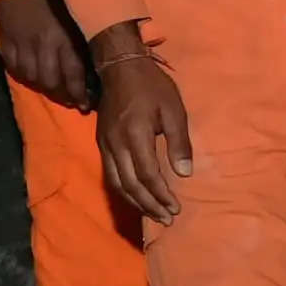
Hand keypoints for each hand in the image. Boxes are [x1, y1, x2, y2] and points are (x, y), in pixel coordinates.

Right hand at [0, 0, 91, 106]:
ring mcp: (22, 41)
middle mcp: (43, 44)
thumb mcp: (80, 17)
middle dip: (62, 95)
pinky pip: (12, 66)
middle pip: (50, 82)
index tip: (85, 105)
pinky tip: (31, 76)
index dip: (78, 95)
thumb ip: (83, 43)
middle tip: (70, 100)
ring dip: (43, 88)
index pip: (72, 77)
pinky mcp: (6, 37)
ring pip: (31, 77)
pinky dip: (22, 75)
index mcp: (65, 38)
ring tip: (52, 90)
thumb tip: (95, 70)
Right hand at [91, 28, 189, 223]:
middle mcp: (115, 143)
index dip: (161, 195)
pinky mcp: (101, 143)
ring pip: (116, 183)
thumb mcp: (173, 110)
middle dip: (149, 205)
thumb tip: (184, 174)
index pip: (147, 174)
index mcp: (135, 134)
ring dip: (136, 202)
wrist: (119, 66)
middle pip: (130, 184)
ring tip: (154, 215)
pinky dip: (124, 190)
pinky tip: (137, 198)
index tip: (176, 208)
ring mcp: (105, 144)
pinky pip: (110, 174)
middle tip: (167, 219)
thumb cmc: (152, 86)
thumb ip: (179, 143)